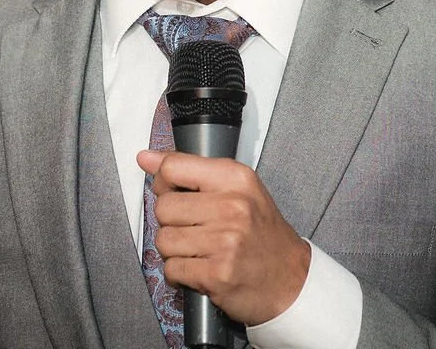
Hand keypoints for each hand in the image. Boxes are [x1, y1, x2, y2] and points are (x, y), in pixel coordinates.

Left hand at [137, 149, 310, 326]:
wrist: (291, 278)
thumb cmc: (261, 232)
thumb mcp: (236, 188)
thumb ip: (189, 170)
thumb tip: (145, 157)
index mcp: (235, 177)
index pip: (173, 167)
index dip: (163, 182)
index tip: (171, 192)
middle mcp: (232, 205)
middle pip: (163, 206)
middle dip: (169, 221)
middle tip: (191, 228)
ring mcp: (225, 241)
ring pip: (163, 240)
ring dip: (173, 250)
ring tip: (196, 250)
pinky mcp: (218, 274)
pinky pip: (172, 269)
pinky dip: (179, 273)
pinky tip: (198, 269)